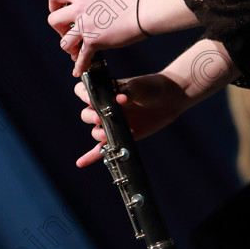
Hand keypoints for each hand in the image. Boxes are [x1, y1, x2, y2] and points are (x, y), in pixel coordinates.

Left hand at [48, 0, 144, 76]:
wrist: (142, 12)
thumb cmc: (128, 1)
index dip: (52, 5)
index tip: (58, 11)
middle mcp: (80, 10)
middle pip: (52, 20)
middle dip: (58, 29)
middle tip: (67, 32)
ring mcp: (86, 27)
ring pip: (63, 42)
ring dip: (69, 48)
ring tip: (76, 50)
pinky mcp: (95, 41)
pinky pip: (82, 58)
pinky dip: (79, 67)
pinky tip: (78, 71)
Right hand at [73, 73, 187, 166]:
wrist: (167, 99)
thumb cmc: (150, 87)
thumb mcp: (138, 86)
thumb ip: (127, 91)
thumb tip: (120, 99)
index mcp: (105, 92)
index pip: (83, 91)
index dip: (84, 95)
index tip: (92, 99)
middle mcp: (104, 107)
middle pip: (86, 114)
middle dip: (90, 117)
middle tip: (101, 119)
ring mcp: (111, 123)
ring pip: (95, 132)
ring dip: (98, 134)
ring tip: (108, 135)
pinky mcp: (119, 136)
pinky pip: (102, 148)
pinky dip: (91, 156)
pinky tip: (81, 163)